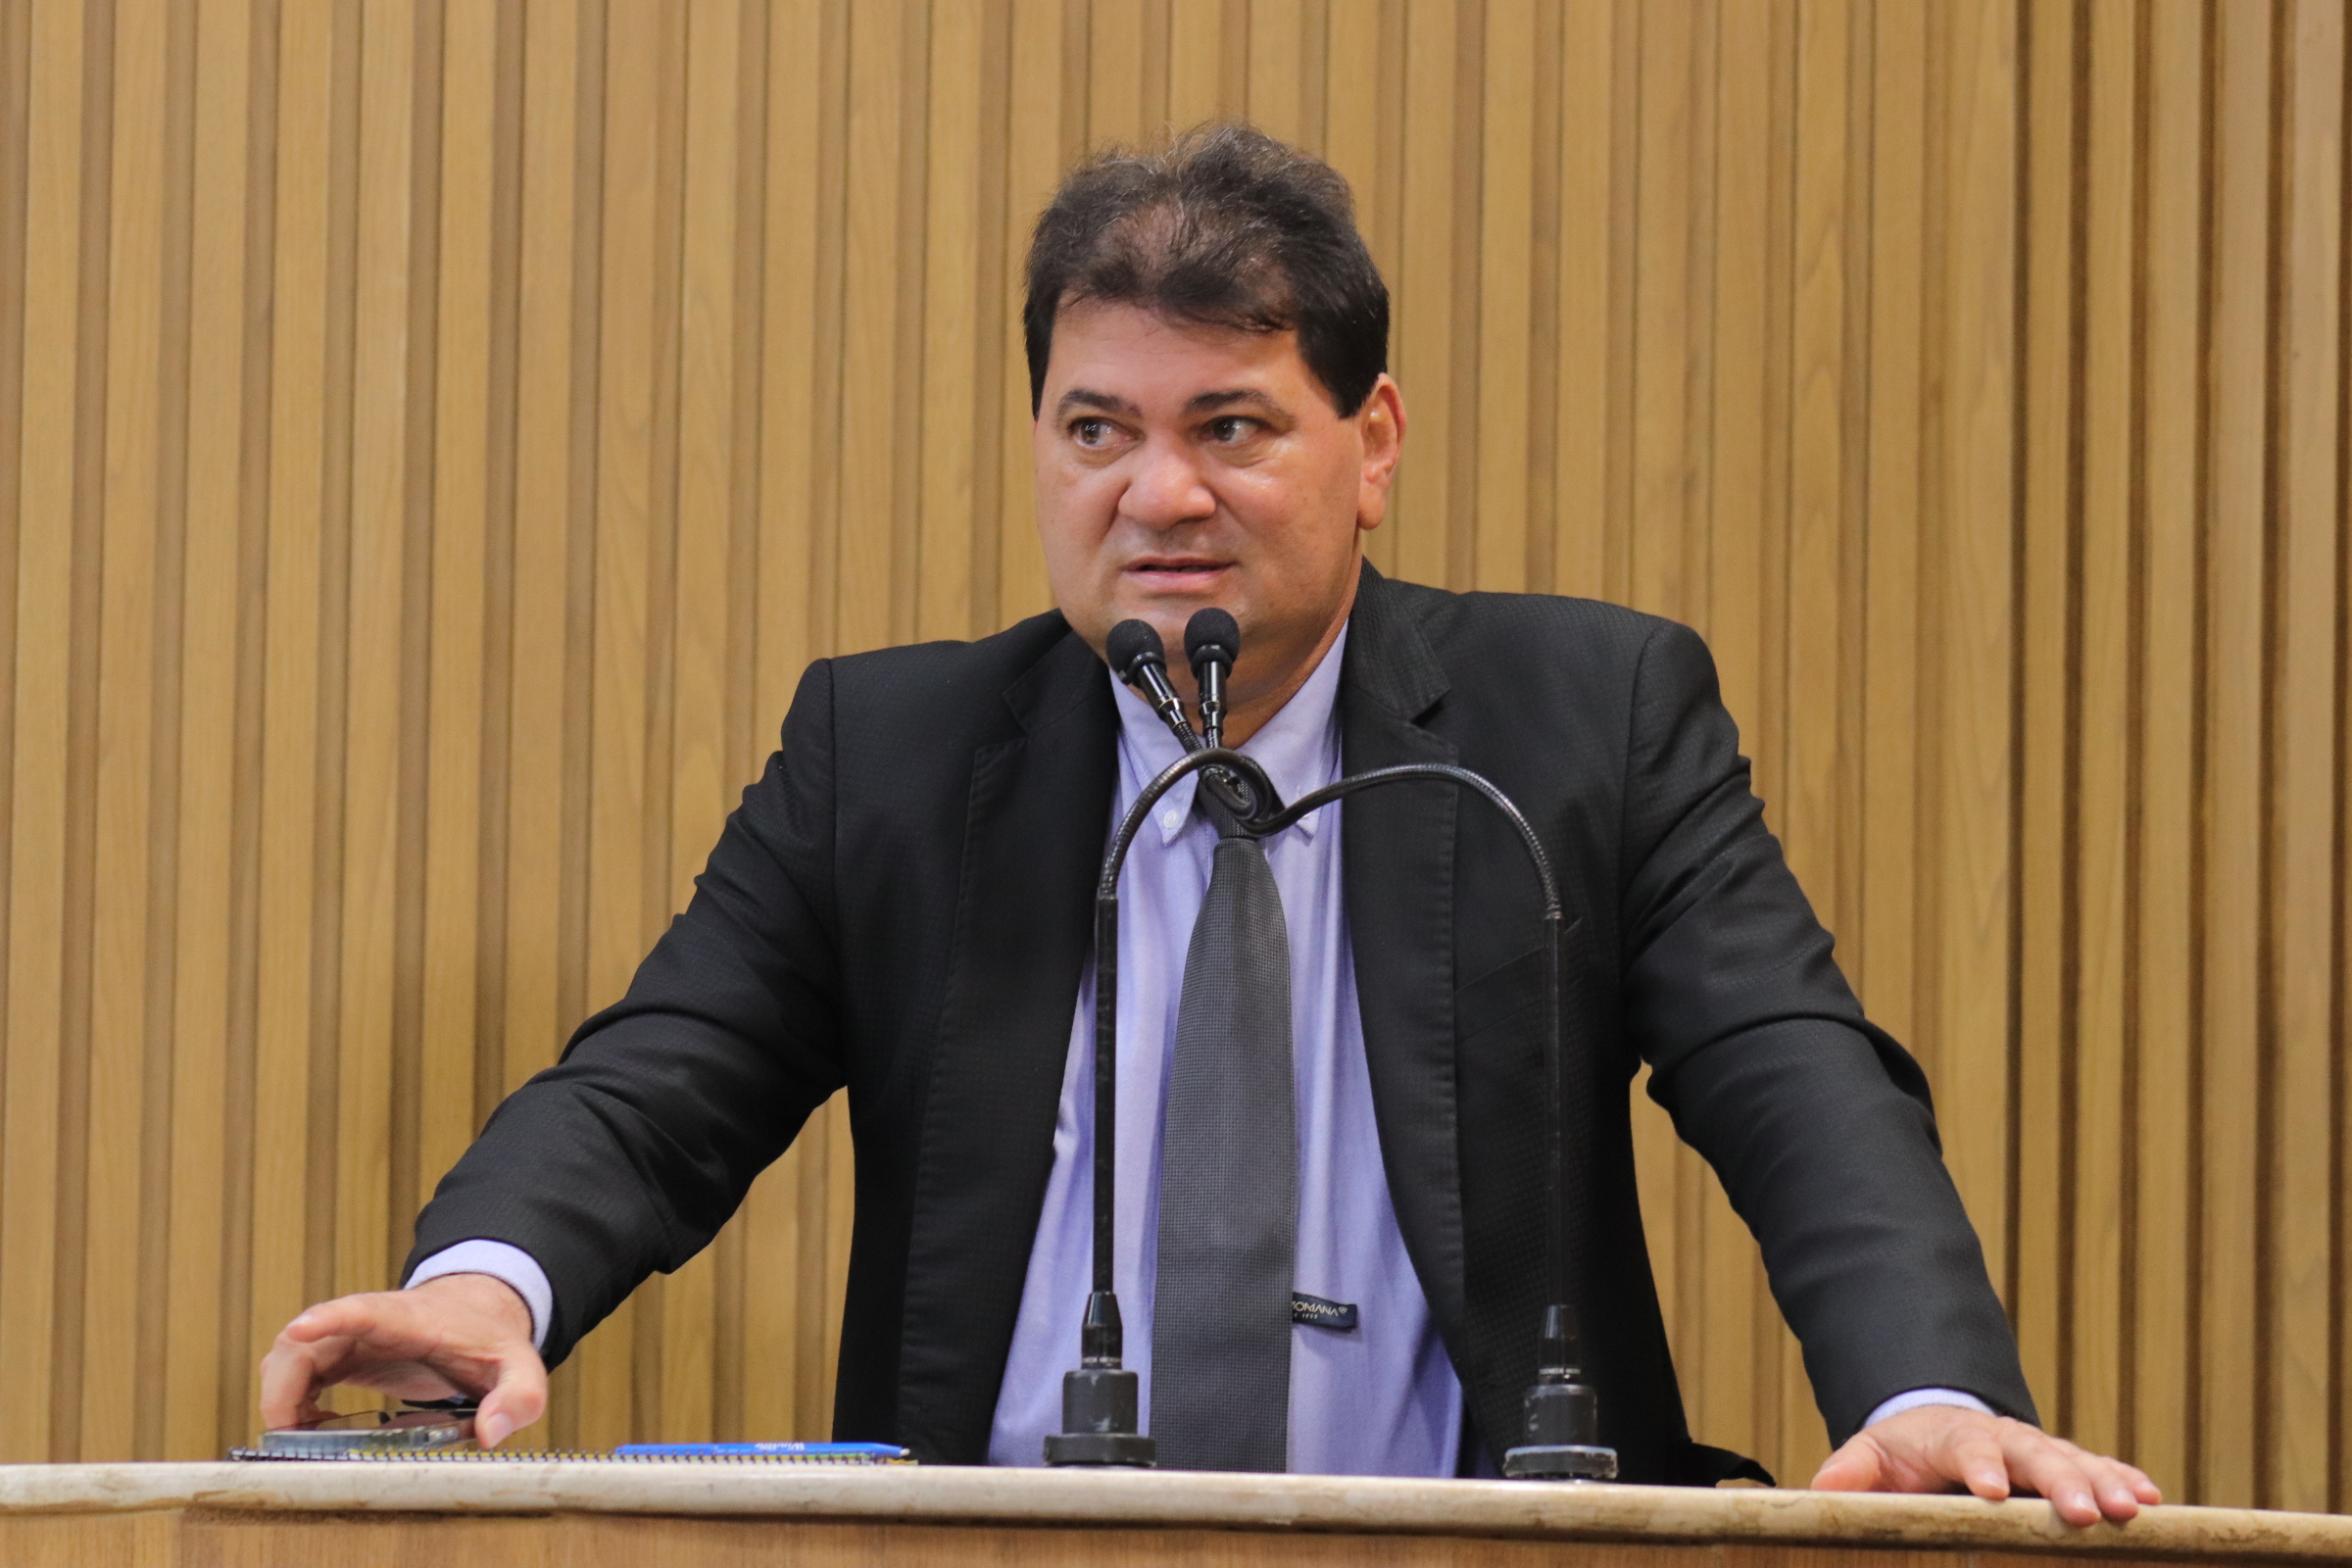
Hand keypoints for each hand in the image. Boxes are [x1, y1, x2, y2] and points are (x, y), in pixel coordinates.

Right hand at [259, 1274, 547, 1448]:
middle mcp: (368, 1322)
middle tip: (291, 1438)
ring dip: (282, 1399)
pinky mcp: (338, 1352)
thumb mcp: (521, 1368)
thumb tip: (491, 1432)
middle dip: (285, 1389)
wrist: (477, 1315)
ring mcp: (348, 1335)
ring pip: (288, 1358)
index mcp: (410, 1320)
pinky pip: (294, 1373)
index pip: (364, 1310)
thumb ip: (519, 1397)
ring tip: (306, 1438)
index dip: (330, 1319)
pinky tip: (315, 1429)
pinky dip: (290, 1403)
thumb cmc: (491, 1341)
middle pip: (304, 1343)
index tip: (300, 1330)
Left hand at [1812, 1405, 2160, 1524]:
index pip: (1967, 1448)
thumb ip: (1851, 1471)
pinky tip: (2152, 1500)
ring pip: (2075, 1461)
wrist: (1937, 1427)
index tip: (1990, 1491)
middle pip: (2034, 1454)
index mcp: (1954, 1436)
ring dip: (2104, 1483)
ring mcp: (2039, 1451)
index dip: (1979, 1467)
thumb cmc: (1904, 1454)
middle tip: (2084, 1512)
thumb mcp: (1871, 1456)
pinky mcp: (2065, 1467)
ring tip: (2134, 1508)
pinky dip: (2124, 1479)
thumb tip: (1823, 1488)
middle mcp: (2004, 1439)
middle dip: (2060, 1482)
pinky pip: (2099, 1469)